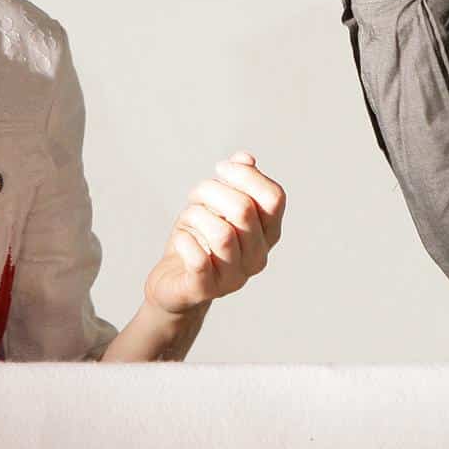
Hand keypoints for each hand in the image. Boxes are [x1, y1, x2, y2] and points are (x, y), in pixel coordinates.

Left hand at [144, 152, 285, 315]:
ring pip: (222, 234)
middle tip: (197, 194)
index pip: (274, 198)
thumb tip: (245, 158)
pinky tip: (181, 239)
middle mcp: (258, 257)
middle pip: (244, 210)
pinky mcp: (205, 289)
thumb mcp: (216, 204)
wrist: (175, 282)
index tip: (221, 169)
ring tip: (188, 218)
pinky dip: (185, 241)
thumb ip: (235, 182)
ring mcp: (234, 277)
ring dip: (196, 215)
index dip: (246, 175)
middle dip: (212, 191)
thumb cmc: (199, 239)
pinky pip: (199, 260)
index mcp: (268, 233)